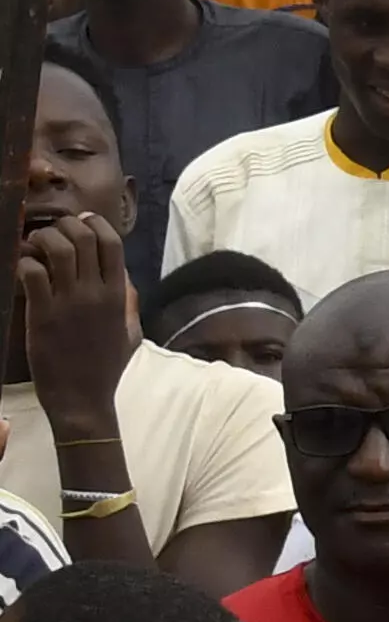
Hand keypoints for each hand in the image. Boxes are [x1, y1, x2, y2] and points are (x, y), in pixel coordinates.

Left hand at [19, 213, 133, 431]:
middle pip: (84, 238)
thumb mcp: (131, 332)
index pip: (112, 243)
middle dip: (64, 226)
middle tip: (51, 234)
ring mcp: (69, 303)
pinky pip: (32, 274)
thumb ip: (129, 302)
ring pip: (58, 249)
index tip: (81, 222)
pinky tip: (23, 268)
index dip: (95, 224)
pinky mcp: (42, 315)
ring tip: (34, 245)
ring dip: (43, 239)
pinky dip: (25, 263)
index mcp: (117, 295)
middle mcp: (96, 293)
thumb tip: (124, 277)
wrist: (83, 399)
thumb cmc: (107, 368)